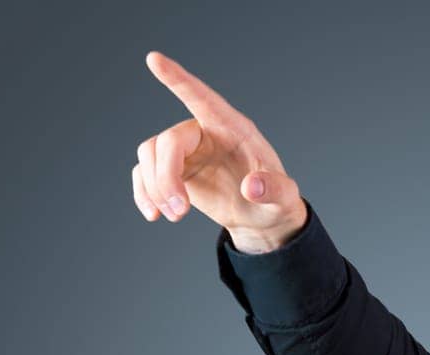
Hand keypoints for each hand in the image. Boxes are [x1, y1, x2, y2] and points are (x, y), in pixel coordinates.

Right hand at [133, 51, 308, 251]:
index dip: (178, 80)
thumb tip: (252, 187)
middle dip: (166, 177)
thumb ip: (275, 190)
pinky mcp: (174, 171)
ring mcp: (187, 152)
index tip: (154, 59)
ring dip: (155, 188)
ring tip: (175, 216)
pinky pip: (144, 173)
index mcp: (232, 128)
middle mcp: (205, 133)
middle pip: (168, 141)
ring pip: (150, 155)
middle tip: (179, 212)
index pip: (202, 98)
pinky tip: (153, 214)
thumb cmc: (276, 201)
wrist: (262, 219)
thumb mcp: (285, 198)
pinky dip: (144, 193)